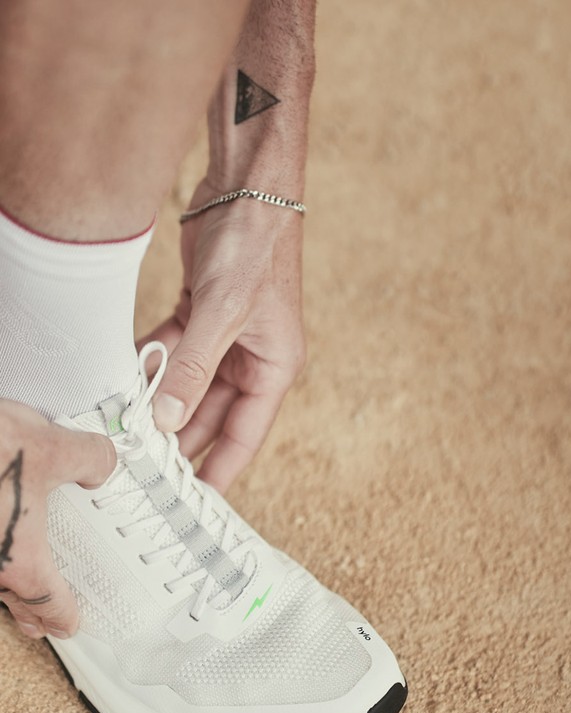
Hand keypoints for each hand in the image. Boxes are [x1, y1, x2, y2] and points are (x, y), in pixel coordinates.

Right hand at [0, 400, 115, 638]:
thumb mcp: (49, 446)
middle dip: (26, 610)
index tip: (67, 624)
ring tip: (13, 580)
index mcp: (15, 556)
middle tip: (37, 622)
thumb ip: (87, 459)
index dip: (61, 614)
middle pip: (7, 597)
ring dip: (2, 583)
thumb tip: (100, 464)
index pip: (45, 600)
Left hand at [141, 179, 305, 492]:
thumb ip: (194, 370)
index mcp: (274, 367)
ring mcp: (224, 339)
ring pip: (189, 388)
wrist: (246, 188)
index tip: (195, 499)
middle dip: (180, 438)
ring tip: (130, 430)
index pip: (245, 434)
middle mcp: (252, 359)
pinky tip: (128, 381)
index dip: (220, 468)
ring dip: (161, 403)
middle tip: (146, 465)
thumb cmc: (257, 247)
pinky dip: (153, 367)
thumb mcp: (223, 314)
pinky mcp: (200, 318)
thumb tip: (168, 418)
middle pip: (212, 415)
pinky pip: (174, 355)